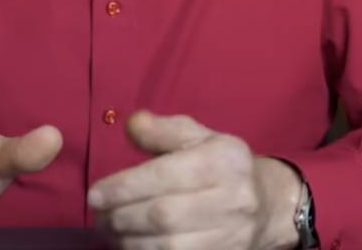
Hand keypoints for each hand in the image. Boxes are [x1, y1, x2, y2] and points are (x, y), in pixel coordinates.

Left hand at [88, 111, 299, 249]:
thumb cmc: (220, 166)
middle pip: (164, 215)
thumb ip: (162, 130)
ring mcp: (232, 234)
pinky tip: (130, 245)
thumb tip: (130, 124)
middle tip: (98, 215)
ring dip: (129, 240)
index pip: (166, 175)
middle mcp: (233, 198)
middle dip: (121, 216)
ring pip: (169, 245)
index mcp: (224, 160)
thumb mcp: (198, 137)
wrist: (267, 205)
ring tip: (109, 229)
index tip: (95, 194)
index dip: (125, 187)